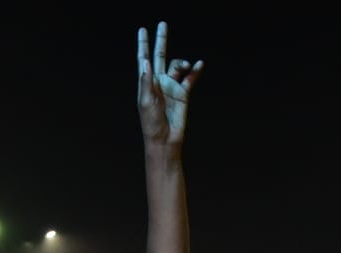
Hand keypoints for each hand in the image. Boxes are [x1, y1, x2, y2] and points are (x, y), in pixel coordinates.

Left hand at [137, 22, 204, 154]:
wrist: (165, 139)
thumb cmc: (151, 123)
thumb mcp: (144, 102)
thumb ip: (146, 81)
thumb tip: (146, 62)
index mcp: (146, 83)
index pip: (144, 59)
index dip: (143, 45)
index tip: (142, 30)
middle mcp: (158, 82)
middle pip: (160, 56)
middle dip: (161, 40)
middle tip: (162, 24)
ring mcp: (171, 87)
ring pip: (177, 66)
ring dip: (182, 63)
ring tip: (187, 66)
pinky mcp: (183, 94)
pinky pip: (190, 78)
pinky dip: (195, 71)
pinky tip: (198, 64)